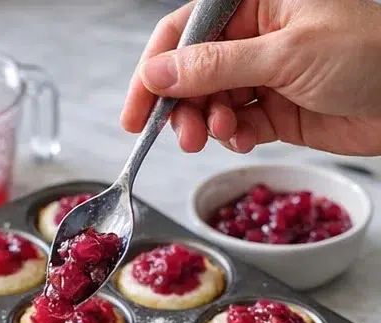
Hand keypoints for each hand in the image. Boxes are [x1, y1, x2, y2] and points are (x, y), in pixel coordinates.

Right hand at [121, 0, 380, 156]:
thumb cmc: (368, 52)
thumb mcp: (285, 54)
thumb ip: (216, 65)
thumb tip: (157, 72)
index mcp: (257, 1)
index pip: (185, 30)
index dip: (154, 70)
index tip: (136, 111)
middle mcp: (258, 34)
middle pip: (193, 71)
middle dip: (181, 105)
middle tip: (182, 135)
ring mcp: (267, 73)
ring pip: (212, 101)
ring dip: (207, 124)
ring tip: (217, 136)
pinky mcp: (280, 108)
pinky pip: (238, 124)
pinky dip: (233, 136)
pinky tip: (242, 139)